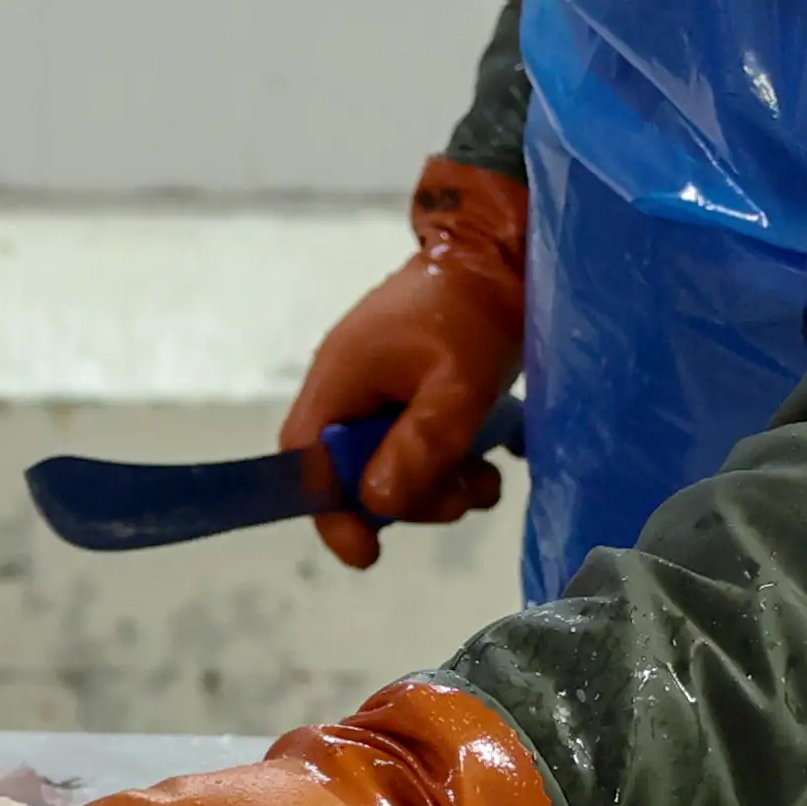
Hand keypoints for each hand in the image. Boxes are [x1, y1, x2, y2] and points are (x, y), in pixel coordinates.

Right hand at [282, 160, 529, 572]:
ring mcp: (381, 392)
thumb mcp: (457, 384)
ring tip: (486, 477)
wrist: (499, 252)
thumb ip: (420, 444)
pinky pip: (420, 447)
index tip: (366, 553)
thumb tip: (377, 505)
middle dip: (411, 500)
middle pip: (357, 476)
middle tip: (464, 493)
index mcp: (340, 382)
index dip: (329, 513)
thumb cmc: (472, 312)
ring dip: (442, 486)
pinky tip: (491, 458)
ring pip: (395, 468)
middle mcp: (350, 391)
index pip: (307, 465)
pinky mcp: (412, 393)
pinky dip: (454, 464)